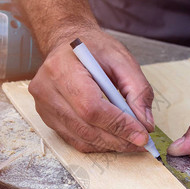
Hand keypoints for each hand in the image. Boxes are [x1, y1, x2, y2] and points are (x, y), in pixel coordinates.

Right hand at [28, 30, 154, 152]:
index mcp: (63, 68)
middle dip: (118, 138)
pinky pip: (75, 140)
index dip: (118, 125)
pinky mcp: (47, 118)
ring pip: (81, 138)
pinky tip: (113, 138)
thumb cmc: (93, 48)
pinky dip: (97, 143)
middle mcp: (47, 90)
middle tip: (141, 141)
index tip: (142, 134)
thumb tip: (145, 123)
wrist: (66, 44)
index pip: (91, 107)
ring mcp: (44, 107)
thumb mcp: (122, 59)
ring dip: (110, 144)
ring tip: (131, 141)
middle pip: (86, 127)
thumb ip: (138, 90)